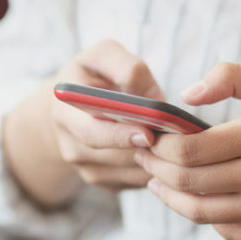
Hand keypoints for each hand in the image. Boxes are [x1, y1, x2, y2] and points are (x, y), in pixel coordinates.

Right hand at [46, 40, 163, 191]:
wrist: (71, 109)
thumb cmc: (92, 77)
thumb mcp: (102, 55)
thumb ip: (127, 67)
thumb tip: (153, 97)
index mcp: (65, 114)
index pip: (91, 133)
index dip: (120, 135)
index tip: (148, 133)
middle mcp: (72, 148)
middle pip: (115, 157)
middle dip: (147, 147)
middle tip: (175, 136)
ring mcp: (87, 171)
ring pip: (131, 172)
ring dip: (156, 158)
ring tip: (174, 137)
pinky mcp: (105, 184)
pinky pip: (137, 182)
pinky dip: (155, 168)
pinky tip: (163, 148)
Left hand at [134, 62, 240, 239]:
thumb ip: (233, 77)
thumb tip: (186, 94)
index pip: (190, 148)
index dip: (159, 146)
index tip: (149, 138)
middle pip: (188, 180)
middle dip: (155, 168)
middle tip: (145, 158)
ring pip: (199, 211)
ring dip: (168, 196)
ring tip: (156, 181)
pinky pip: (225, 231)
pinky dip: (202, 215)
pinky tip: (193, 199)